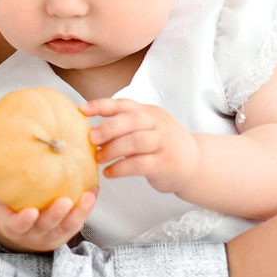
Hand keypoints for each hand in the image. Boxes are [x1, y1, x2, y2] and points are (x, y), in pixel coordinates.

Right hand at [0, 181, 96, 252]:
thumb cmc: (6, 212)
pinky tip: (93, 191)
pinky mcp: (67, 232)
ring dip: (78, 212)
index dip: (23, 221)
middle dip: (55, 215)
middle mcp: (33, 233)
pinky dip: (87, 207)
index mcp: (12, 226)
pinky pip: (79, 221)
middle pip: (46, 227)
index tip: (30, 212)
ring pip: (67, 227)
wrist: (20, 236)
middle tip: (64, 201)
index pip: (16, 226)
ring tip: (87, 196)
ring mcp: (52, 235)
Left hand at [83, 97, 199, 194]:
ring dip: (112, 150)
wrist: (195, 163)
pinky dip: (120, 169)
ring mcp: (163, 143)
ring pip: (135, 142)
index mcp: (149, 112)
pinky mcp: (165, 164)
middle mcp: (158, 124)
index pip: (123, 104)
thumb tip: (90, 131)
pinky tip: (109, 172)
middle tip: (91, 138)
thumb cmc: (163, 145)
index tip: (81, 110)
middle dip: (108, 128)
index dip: (101, 105)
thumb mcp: (148, 127)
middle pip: (131, 120)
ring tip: (98, 158)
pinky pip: (139, 164)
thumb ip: (125, 125)